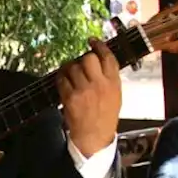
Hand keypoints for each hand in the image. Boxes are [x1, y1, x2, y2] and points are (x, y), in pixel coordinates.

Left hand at [59, 38, 121, 157]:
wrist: (94, 136)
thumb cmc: (105, 116)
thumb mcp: (116, 95)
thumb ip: (110, 77)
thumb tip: (100, 59)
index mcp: (113, 83)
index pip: (108, 57)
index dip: (99, 46)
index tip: (92, 41)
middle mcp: (100, 84)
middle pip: (89, 58)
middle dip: (83, 59)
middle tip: (80, 64)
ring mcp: (84, 90)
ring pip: (73, 67)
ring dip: (70, 68)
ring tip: (70, 73)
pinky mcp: (70, 97)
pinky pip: (62, 79)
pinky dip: (61, 77)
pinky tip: (63, 80)